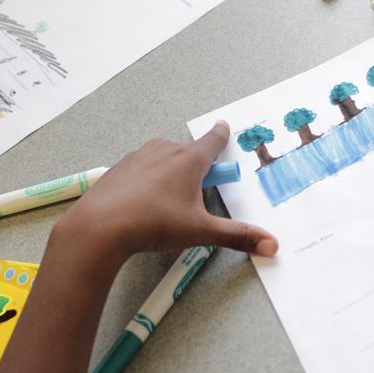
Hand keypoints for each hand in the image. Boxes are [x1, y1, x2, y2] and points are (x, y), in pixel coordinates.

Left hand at [56, 121, 277, 260]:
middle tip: (196, 195)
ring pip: (163, 159)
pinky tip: (142, 204)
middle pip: (188, 153)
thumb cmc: (155, 223)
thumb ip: (237, 237)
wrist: (100, 226)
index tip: (223, 126)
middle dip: (195, 167)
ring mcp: (139, 157)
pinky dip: (147, 180)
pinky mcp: (118, 168)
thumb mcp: (201, 232)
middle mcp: (165, 150)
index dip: (221, 135)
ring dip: (170, 172)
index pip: (212, 140)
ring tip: (167, 203)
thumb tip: (273, 246)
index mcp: (189, 159)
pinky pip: (141, 168)